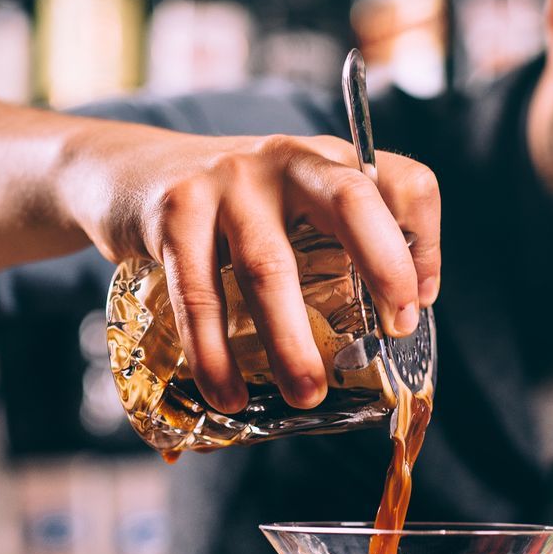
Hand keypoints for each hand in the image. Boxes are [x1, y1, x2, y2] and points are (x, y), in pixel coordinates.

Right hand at [73, 130, 440, 414]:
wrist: (127, 172)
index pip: (404, 180)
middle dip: (384, 268)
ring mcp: (229, 180)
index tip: (420, 303)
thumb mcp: (289, 209)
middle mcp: (288, 160)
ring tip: (306, 394)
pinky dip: (214, 352)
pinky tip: (227, 394)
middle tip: (393, 334)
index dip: (425, 242)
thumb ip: (331, 250)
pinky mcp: (175, 210)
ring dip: (290, 340)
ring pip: (270, 266)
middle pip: (351, 201)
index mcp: (330, 162)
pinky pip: (199, 292)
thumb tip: (375, 340)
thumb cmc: (228, 211)